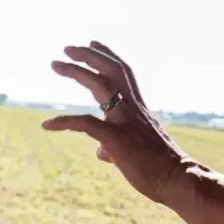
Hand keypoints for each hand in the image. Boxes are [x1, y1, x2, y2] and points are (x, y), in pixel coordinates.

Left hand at [43, 41, 198, 204]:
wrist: (177, 181)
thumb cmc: (159, 169)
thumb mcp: (137, 151)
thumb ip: (114, 146)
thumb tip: (101, 152)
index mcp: (139, 109)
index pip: (124, 74)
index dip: (108, 55)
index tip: (93, 42)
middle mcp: (133, 109)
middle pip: (112, 70)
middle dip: (89, 55)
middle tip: (67, 47)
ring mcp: (124, 122)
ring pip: (100, 85)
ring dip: (76, 71)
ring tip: (55, 64)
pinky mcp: (116, 139)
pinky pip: (85, 124)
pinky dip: (64, 121)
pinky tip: (46, 125)